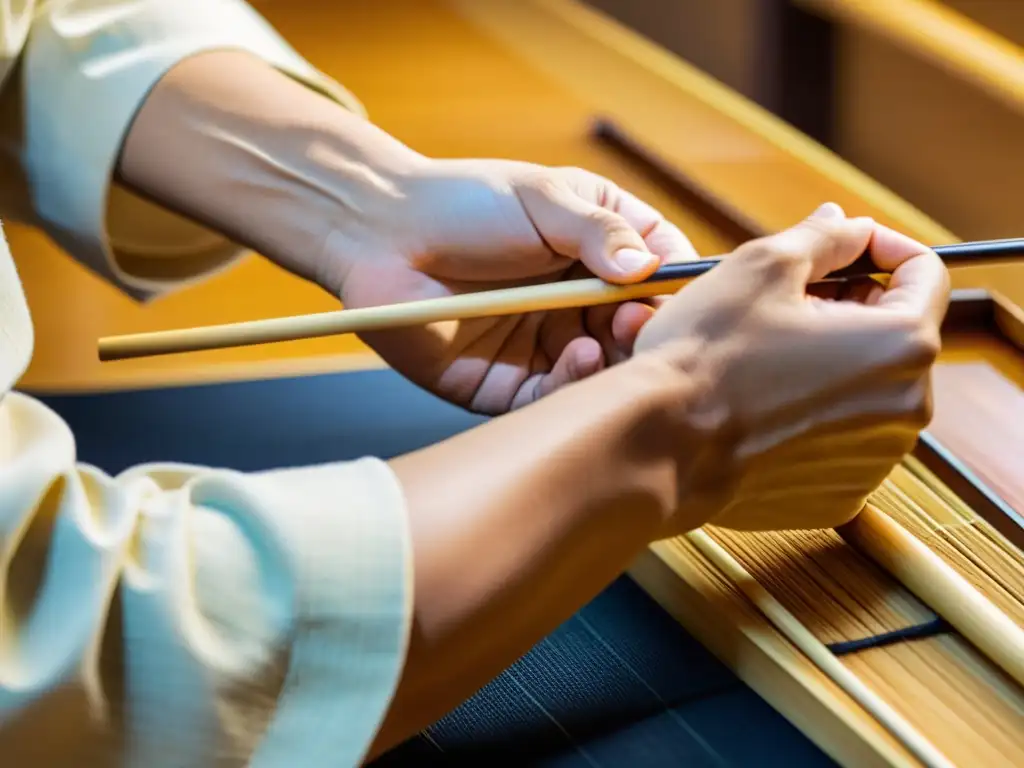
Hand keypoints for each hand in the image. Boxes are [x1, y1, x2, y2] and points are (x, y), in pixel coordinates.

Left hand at [322, 158, 698, 413]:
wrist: (378, 234)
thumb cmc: (462, 203)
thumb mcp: (543, 198)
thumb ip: (600, 231)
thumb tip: (649, 268)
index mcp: (595, 248)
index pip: (657, 271)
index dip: (674, 285)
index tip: (679, 292)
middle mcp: (577, 301)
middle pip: (636, 330)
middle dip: (646, 331)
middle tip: (639, 324)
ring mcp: (545, 345)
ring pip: (602, 370)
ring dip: (616, 360)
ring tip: (608, 339)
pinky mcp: (510, 384)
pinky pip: (554, 398)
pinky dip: (575, 383)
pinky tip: (579, 356)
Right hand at [635, 203, 950, 531]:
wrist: (658, 447)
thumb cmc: (707, 356)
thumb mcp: (761, 266)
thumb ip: (823, 238)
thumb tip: (847, 226)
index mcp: (902, 345)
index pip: (924, 274)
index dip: (880, 247)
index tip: (843, 248)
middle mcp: (905, 410)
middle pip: (895, 335)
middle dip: (851, 309)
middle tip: (788, 304)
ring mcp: (873, 460)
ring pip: (867, 389)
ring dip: (832, 364)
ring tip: (768, 358)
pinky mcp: (838, 496)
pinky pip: (839, 440)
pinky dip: (813, 417)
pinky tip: (764, 406)